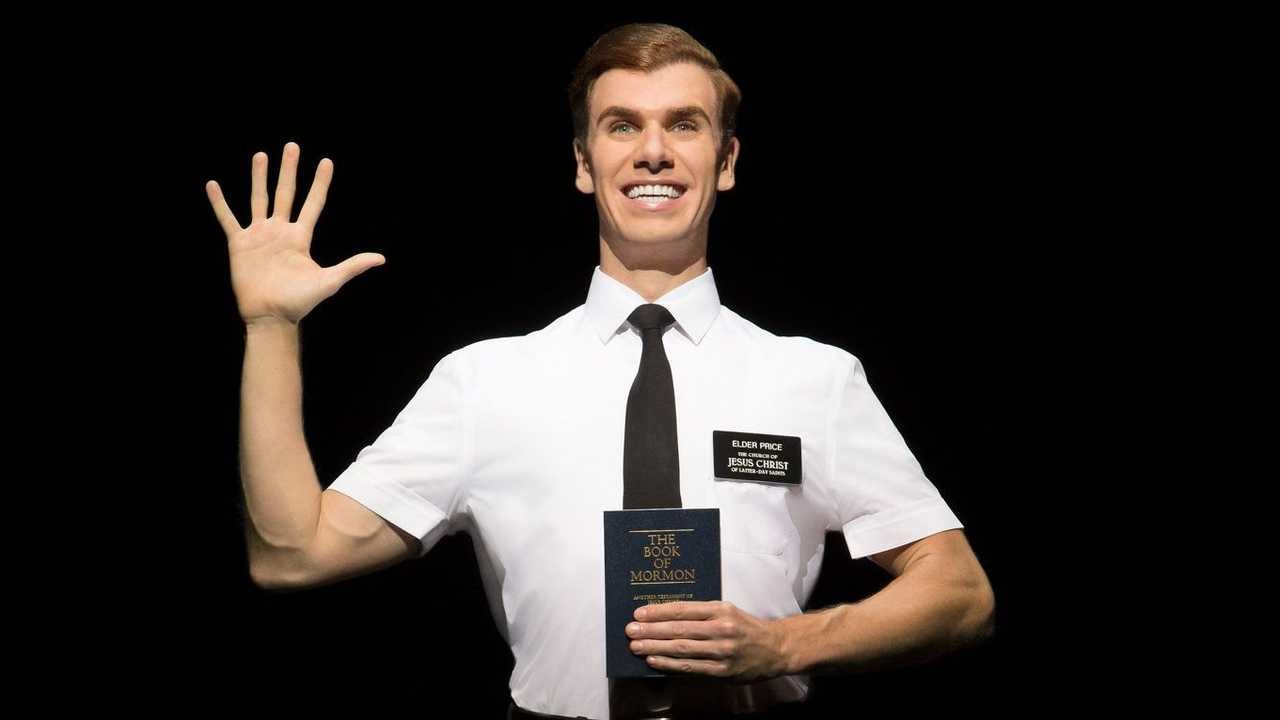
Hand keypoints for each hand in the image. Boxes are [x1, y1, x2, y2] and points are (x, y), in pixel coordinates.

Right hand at [206, 141, 384, 326]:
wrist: (270, 316)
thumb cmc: (300, 302)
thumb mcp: (329, 281)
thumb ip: (352, 266)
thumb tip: (381, 259)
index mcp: (301, 237)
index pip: (313, 203)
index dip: (320, 183)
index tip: (326, 162)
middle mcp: (280, 231)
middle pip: (286, 193)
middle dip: (289, 170)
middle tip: (292, 146)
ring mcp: (259, 235)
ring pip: (259, 199)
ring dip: (259, 177)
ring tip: (261, 155)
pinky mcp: (239, 244)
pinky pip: (228, 218)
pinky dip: (220, 203)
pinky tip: (213, 185)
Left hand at [626, 600, 789, 682]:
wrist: (775, 649)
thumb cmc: (745, 627)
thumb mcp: (727, 611)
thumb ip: (701, 613)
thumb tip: (665, 615)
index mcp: (720, 610)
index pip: (683, 610)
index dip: (658, 612)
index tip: (639, 613)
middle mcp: (721, 629)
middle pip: (679, 630)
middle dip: (651, 630)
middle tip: (630, 630)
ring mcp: (721, 652)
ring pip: (682, 649)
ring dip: (655, 648)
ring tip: (636, 646)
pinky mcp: (722, 671)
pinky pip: (690, 668)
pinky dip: (670, 664)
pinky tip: (654, 661)